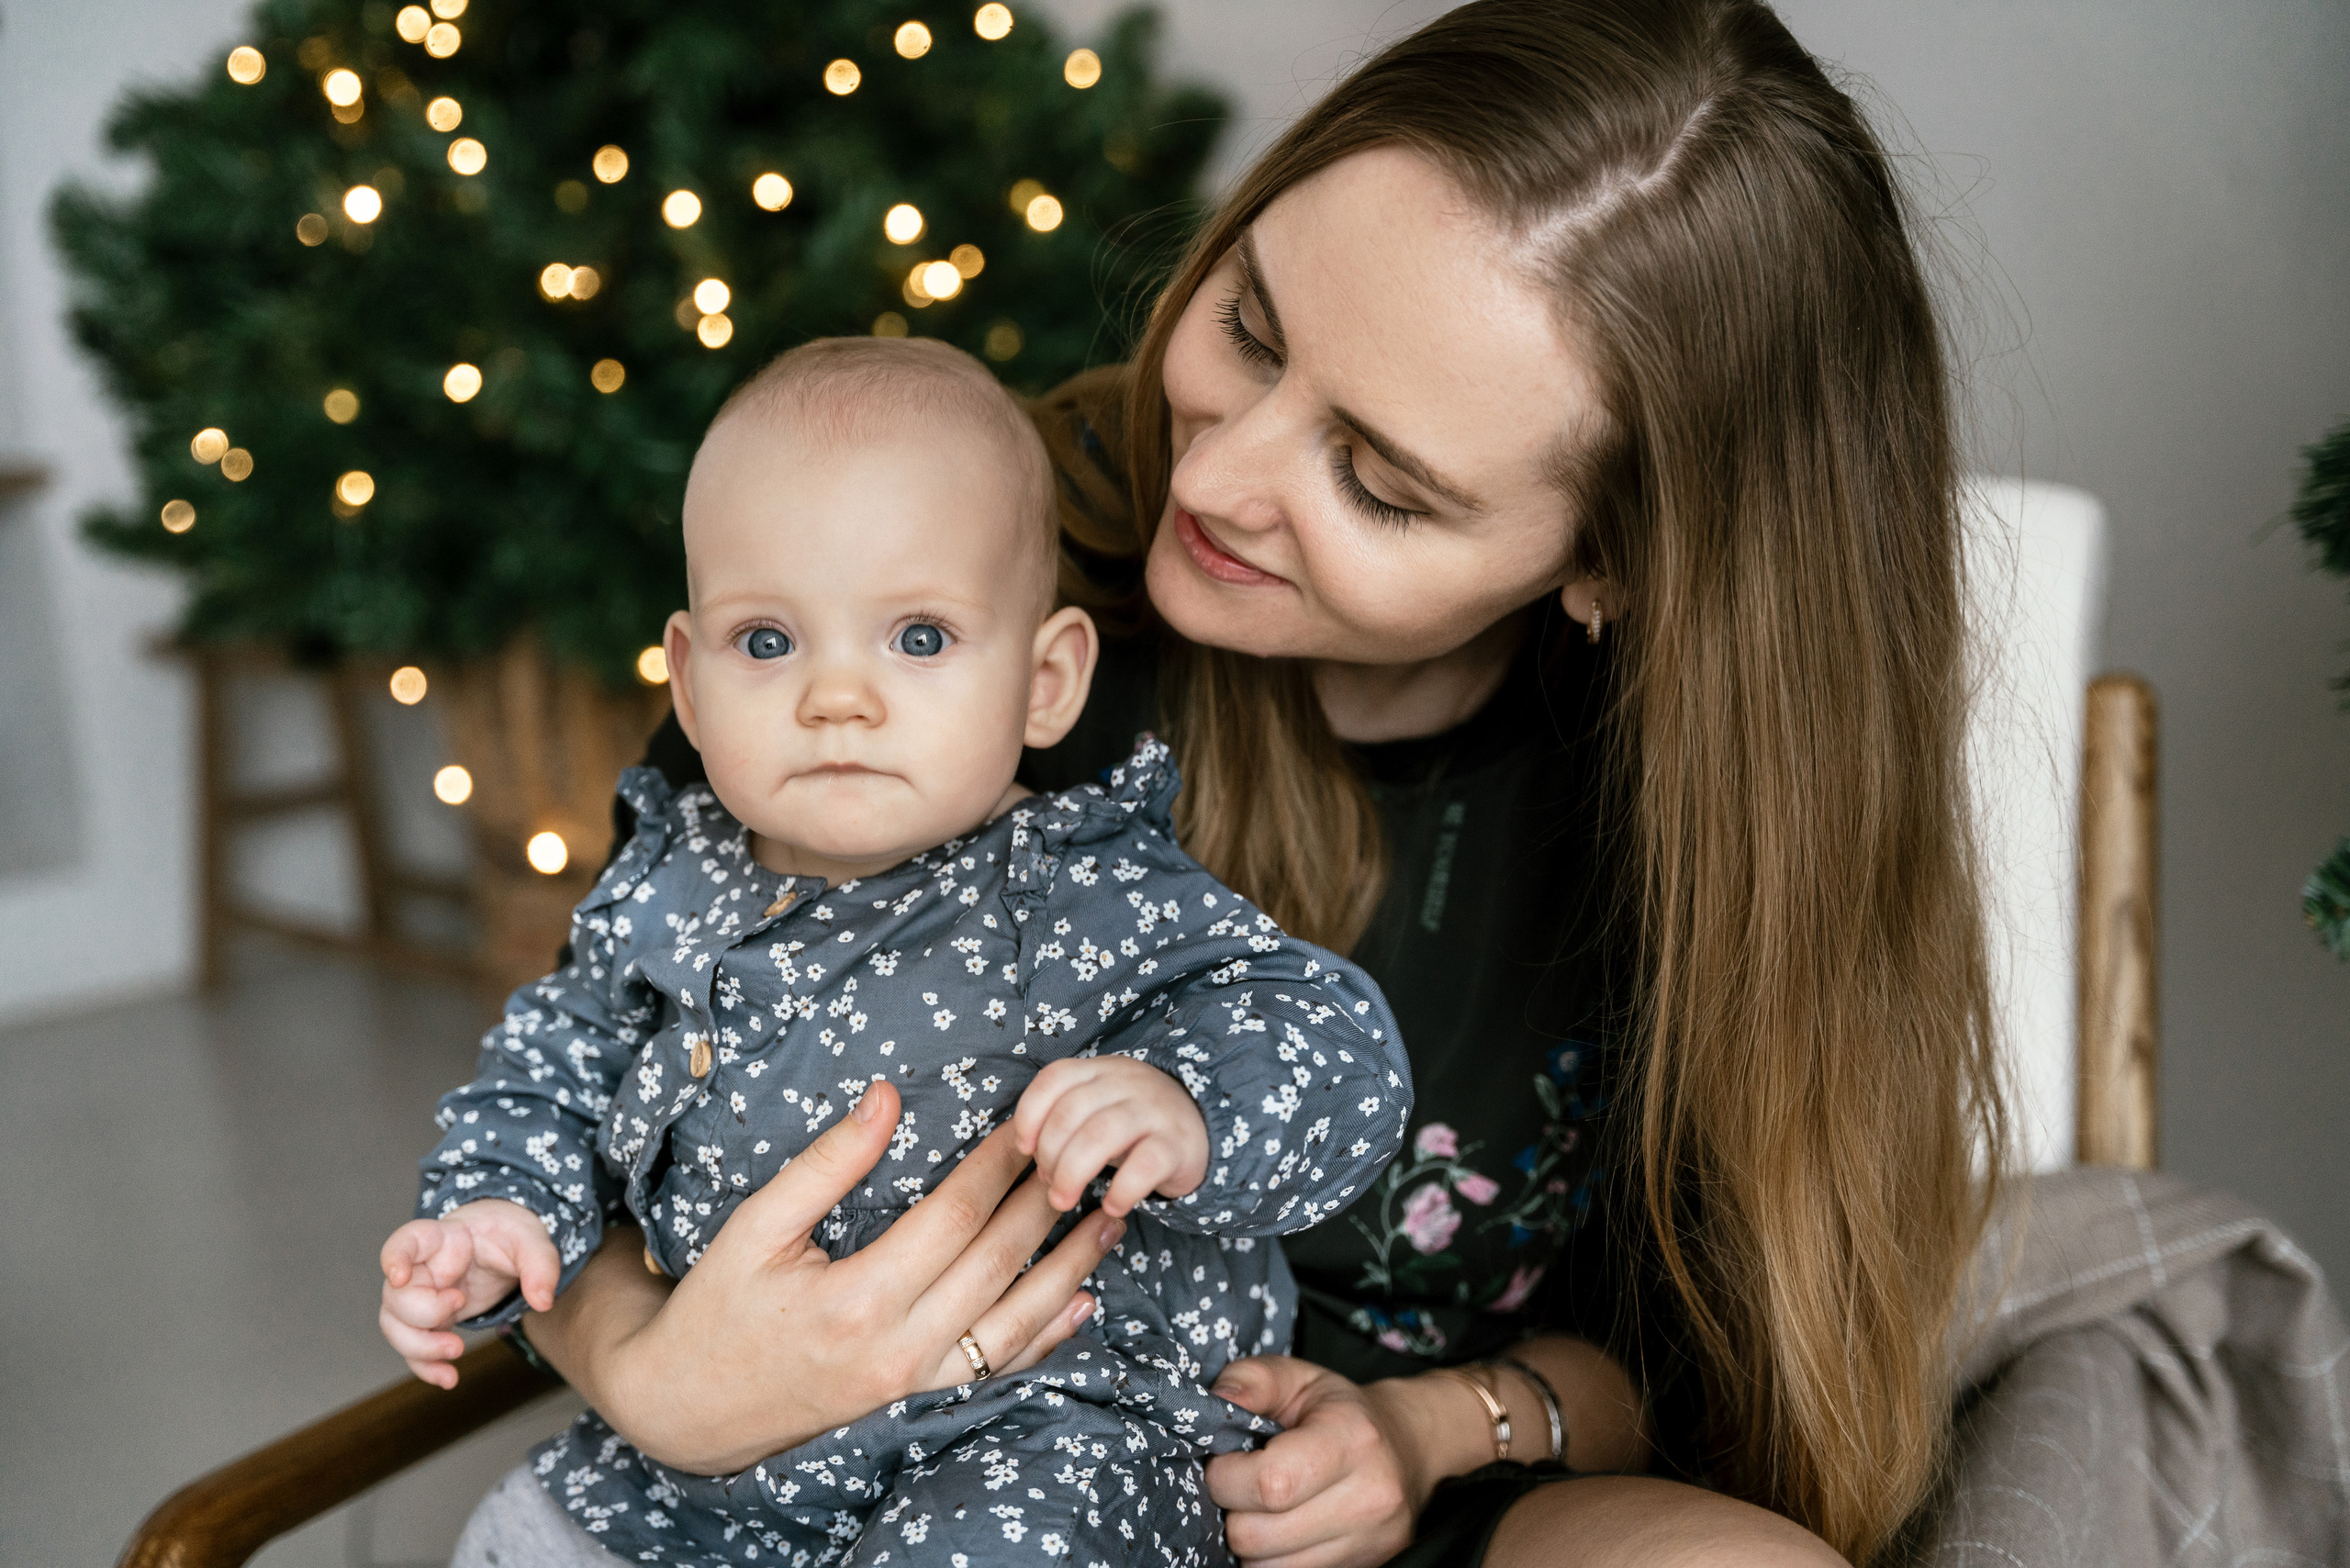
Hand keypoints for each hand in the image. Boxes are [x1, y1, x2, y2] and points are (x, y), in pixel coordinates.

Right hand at [378, 1198, 558, 1388]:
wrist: (507, 1247)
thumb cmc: (510, 1235)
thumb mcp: (532, 1239)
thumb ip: (540, 1265)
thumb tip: (542, 1301)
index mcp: (442, 1239)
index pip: (405, 1241)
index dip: (394, 1258)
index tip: (399, 1275)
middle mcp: (424, 1269)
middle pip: (397, 1295)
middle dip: (424, 1311)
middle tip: (460, 1304)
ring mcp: (423, 1297)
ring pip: (396, 1326)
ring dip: (420, 1347)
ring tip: (457, 1351)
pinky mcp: (432, 1322)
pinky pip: (415, 1349)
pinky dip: (427, 1367)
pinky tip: (449, 1378)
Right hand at [522, 1080, 1128, 1473]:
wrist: (688, 1407)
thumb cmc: (720, 1306)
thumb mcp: (757, 1226)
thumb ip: (827, 1164)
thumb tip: (886, 1097)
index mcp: (857, 1297)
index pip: (954, 1215)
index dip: (998, 1164)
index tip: (1030, 1121)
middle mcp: (898, 1348)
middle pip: (997, 1263)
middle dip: (1047, 1203)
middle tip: (1088, 1154)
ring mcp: (915, 1385)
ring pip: (1015, 1325)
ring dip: (1069, 1270)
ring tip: (1112, 1219)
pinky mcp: (919, 1403)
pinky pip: (998, 1372)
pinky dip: (1048, 1338)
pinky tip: (1083, 1303)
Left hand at [1012, 1054, 1208, 1214]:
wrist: (1202, 1128)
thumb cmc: (1134, 1126)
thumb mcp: (1099, 1108)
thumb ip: (1064, 1118)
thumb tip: (1020, 1152)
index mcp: (1100, 1071)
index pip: (1055, 1078)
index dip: (1030, 1114)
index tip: (1024, 1150)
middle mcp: (1127, 1083)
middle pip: (1072, 1111)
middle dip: (1049, 1154)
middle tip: (1048, 1186)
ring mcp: (1155, 1111)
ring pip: (1102, 1134)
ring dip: (1073, 1172)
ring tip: (1065, 1201)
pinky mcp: (1179, 1144)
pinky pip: (1146, 1164)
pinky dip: (1122, 1188)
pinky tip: (1112, 1206)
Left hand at [1207, 1357, 1462, 1567]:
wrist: (1408, 1447)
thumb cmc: (1340, 1411)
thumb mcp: (1297, 1377)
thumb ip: (1252, 1378)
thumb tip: (1221, 1400)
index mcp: (1353, 1438)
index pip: (1270, 1483)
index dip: (1227, 1477)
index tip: (1224, 1463)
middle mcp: (1370, 1497)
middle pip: (1259, 1536)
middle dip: (1234, 1510)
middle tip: (1244, 1486)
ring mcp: (1373, 1542)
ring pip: (1268, 1567)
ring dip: (1253, 1541)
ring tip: (1267, 1508)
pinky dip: (1275, 1559)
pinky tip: (1286, 1528)